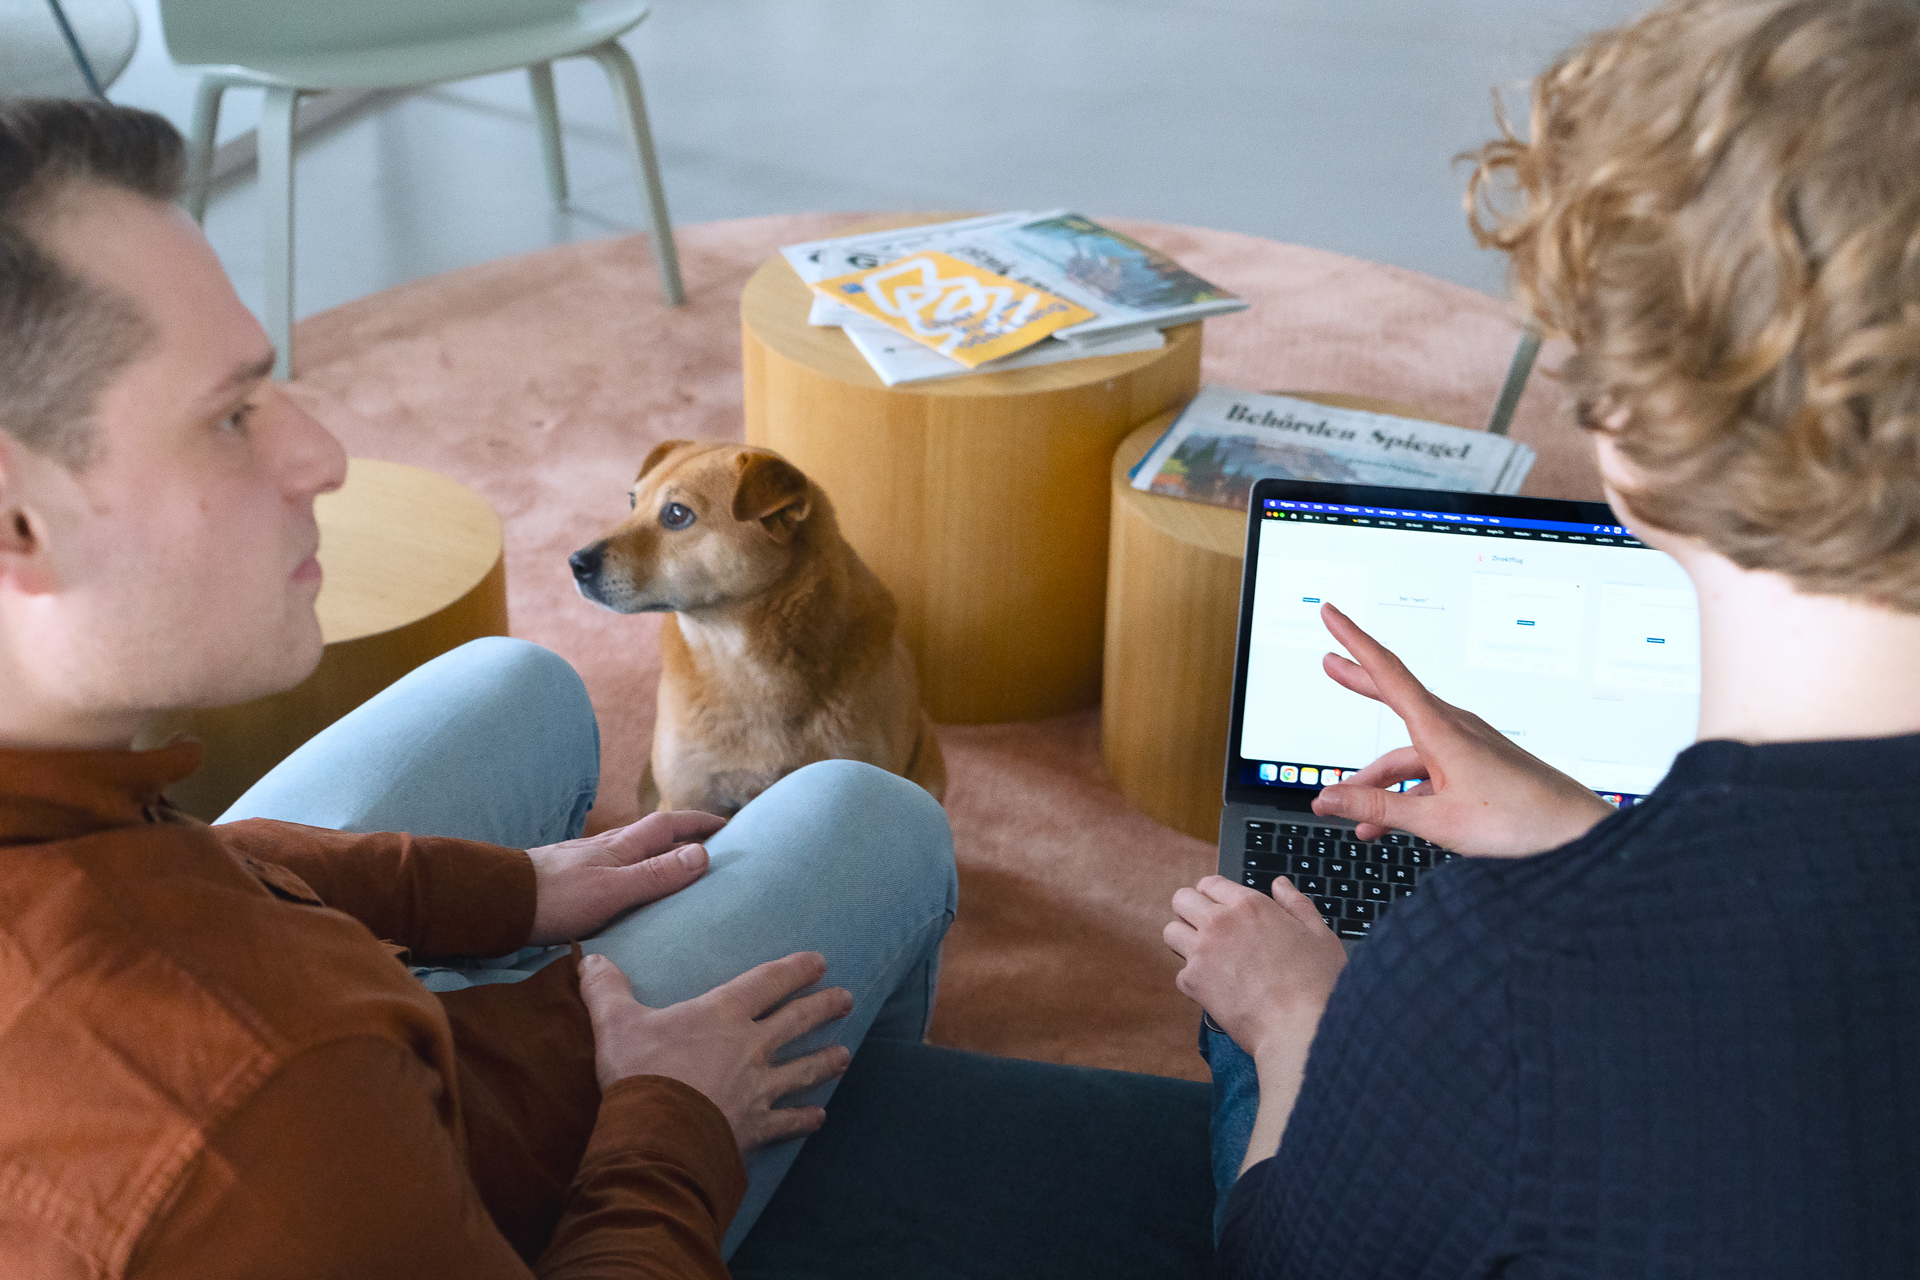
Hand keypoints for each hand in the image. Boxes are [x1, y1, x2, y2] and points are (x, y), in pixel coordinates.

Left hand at [526, 810, 725, 944]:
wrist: (500, 902)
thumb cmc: (557, 897)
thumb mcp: (614, 890)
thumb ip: (657, 875)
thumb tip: (702, 854)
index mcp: (623, 846)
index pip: (669, 825)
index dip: (699, 823)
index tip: (728, 824)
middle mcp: (609, 848)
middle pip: (656, 836)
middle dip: (687, 838)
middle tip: (715, 848)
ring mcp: (591, 863)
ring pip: (637, 853)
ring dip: (663, 856)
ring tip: (684, 871)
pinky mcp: (576, 880)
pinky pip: (621, 871)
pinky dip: (640, 874)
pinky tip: (638, 892)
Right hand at [578, 951, 852, 1151]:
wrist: (657, 1135)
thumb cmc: (640, 1073)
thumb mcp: (616, 1023)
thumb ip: (606, 989)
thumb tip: (589, 959)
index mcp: (723, 1014)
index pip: (768, 982)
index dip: (795, 969)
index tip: (819, 961)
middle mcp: (751, 1047)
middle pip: (797, 1021)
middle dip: (824, 1007)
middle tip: (847, 999)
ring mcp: (759, 1088)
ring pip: (803, 1070)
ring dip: (826, 1061)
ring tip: (845, 1055)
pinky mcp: (757, 1126)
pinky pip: (789, 1121)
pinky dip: (805, 1119)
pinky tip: (819, 1118)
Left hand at [1164, 875, 1344, 1061]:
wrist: (1300, 1027)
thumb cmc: (1316, 983)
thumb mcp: (1319, 935)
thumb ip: (1296, 904)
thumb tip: (1281, 885)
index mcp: (1250, 905)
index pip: (1210, 883)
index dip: (1213, 894)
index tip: (1218, 908)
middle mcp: (1220, 922)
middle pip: (1182, 899)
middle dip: (1191, 910)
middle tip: (1206, 929)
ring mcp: (1202, 951)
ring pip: (1170, 931)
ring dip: (1184, 940)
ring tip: (1205, 955)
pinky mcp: (1194, 982)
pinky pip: (1179, 972)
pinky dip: (1193, 980)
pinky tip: (1215, 987)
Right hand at [1311, 603, 1615, 855]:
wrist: (1576, 833)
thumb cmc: (1519, 820)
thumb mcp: (1437, 820)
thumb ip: (1378, 807)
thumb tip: (1328, 798)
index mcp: (1441, 729)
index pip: (1386, 671)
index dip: (1353, 639)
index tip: (1331, 613)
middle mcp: (1453, 728)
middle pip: (1394, 696)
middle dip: (1357, 682)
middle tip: (1329, 662)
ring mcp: (1466, 747)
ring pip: (1407, 753)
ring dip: (1375, 778)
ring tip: (1348, 805)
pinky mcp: (1476, 766)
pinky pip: (1427, 772)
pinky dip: (1403, 792)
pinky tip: (1386, 820)